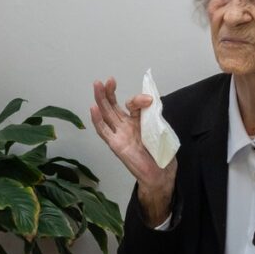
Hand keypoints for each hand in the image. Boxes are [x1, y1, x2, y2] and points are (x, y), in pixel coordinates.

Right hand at [90, 77, 176, 224]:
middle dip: (109, 91)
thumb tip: (149, 99)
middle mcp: (125, 126)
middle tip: (107, 80)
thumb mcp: (159, 127)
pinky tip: (93, 108)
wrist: (160, 173)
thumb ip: (152, 112)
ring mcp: (119, 135)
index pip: (133, 105)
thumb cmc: (160, 154)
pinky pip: (104, 131)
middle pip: (112, 105)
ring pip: (106, 114)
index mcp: (136, 121)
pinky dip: (97, 120)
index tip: (149, 100)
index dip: (138, 99)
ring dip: (101, 99)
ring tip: (97, 85)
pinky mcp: (115, 145)